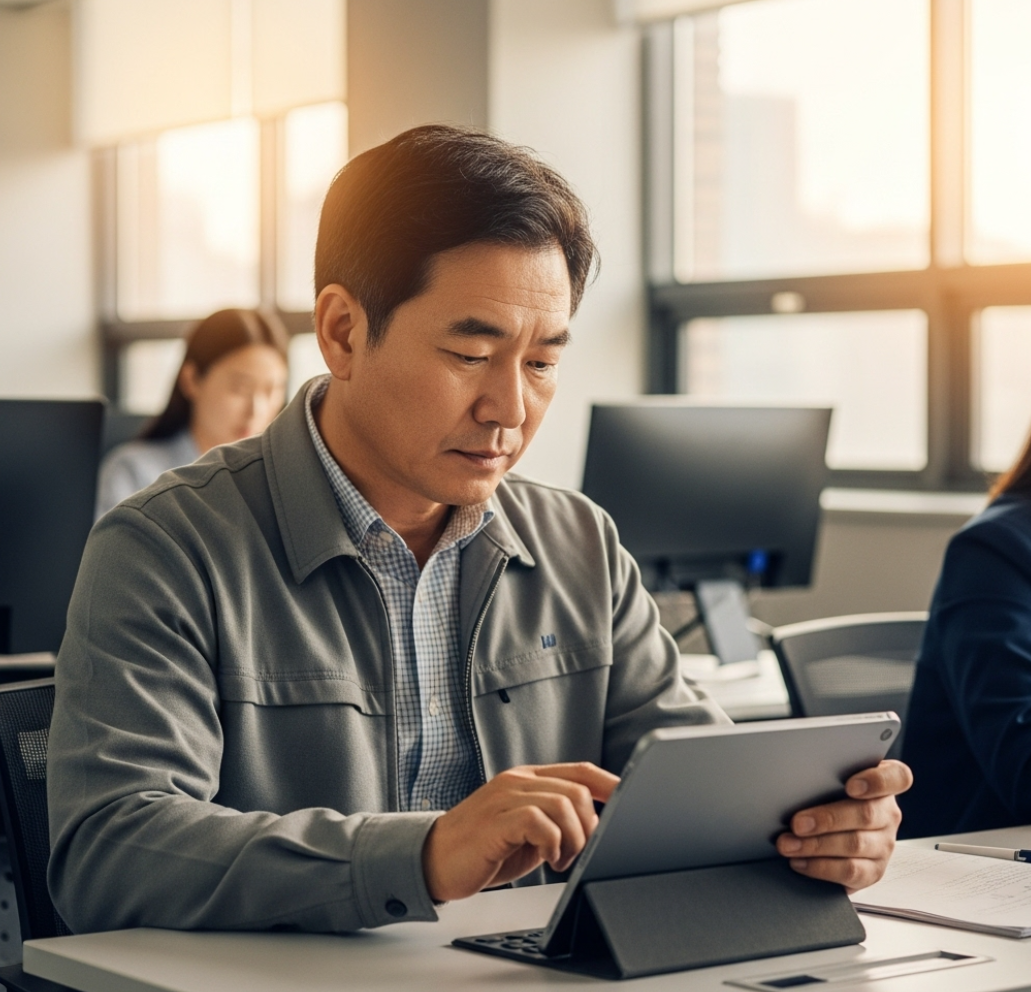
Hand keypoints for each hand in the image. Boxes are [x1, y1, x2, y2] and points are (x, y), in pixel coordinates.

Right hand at [422, 762, 619, 902]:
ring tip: (560, 860)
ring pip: (565, 803)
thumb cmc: (482, 849)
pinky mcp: (496, 820)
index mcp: (527, 778)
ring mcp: (506, 797)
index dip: (611, 784)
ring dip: (574, 839)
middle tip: (580, 853)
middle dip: (591, 826)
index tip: (633, 801)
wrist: (432, 860)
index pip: (580, 770)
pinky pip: (540, 821)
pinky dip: (553, 843)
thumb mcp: (527, 832)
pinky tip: (547, 858)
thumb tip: (597, 830)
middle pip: (579, 789)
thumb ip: (555, 822)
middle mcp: (518, 781)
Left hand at [775, 759, 912, 892]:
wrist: (833, 830)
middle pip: (866, 814)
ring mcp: (884, 844)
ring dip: (816, 846)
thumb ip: (825, 777)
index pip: (897, 777)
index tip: (850, 786)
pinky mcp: (874, 870)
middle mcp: (888, 814)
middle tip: (797, 823)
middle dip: (827, 819)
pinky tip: (800, 861)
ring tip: (789, 845)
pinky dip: (821, 867)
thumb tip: (793, 780)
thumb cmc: (829, 796)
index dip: (877, 781)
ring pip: (855, 844)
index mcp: (883, 785)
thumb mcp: (830, 781)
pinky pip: (850, 871)